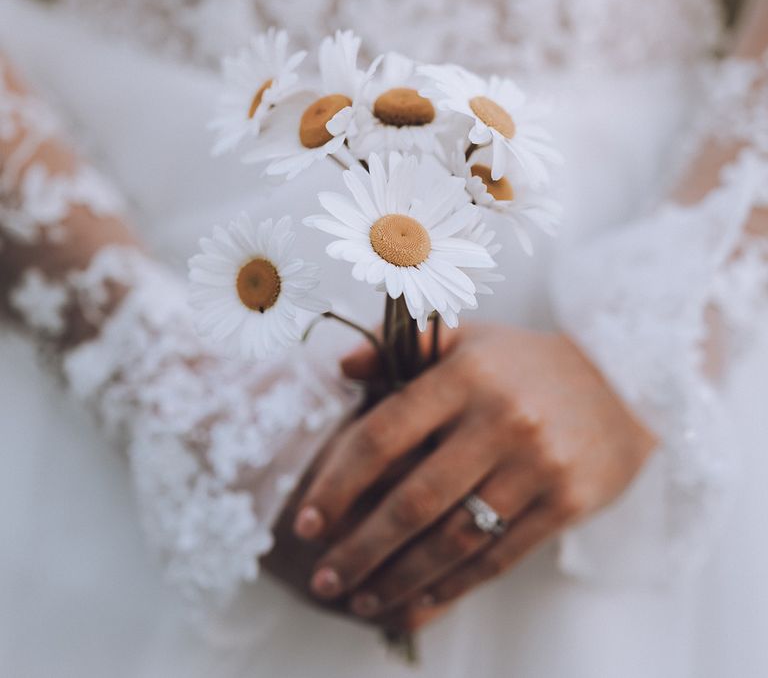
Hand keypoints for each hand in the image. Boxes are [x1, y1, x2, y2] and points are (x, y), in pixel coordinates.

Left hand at [292, 323, 656, 623]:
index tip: (308, 520)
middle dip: (360, 549)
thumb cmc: (529, 363)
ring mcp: (537, 465)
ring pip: (453, 539)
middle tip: (322, 579)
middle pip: (414, 501)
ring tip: (359, 601)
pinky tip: (418, 604)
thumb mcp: (469, 339)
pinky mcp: (567, 502)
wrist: (629, 380)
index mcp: (465, 376)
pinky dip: (453, 587)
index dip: (339, 483)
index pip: (384, 435)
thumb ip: (400, 348)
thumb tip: (341, 367)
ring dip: (399, 579)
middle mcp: (500, 421)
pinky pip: (499, 556)